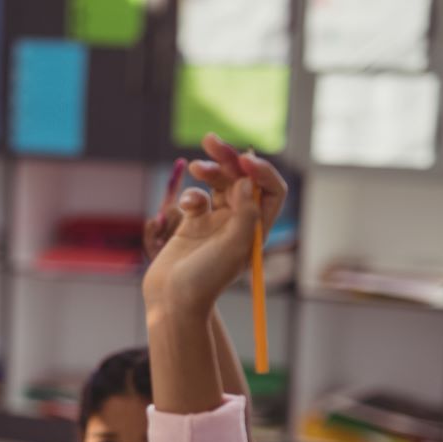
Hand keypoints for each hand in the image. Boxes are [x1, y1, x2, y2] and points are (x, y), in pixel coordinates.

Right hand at [143, 134, 286, 317]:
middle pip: (242, 180)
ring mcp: (216, 222)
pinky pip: (197, 197)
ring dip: (210, 171)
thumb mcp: (235, 246)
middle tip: (211, 141)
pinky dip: (191, 195)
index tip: (244, 162)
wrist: (172, 299)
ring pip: (218, 184)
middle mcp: (240, 223)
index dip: (261, 172)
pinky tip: (185, 207)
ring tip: (197, 165)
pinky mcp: (192, 223)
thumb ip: (246, 211)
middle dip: (229, 159)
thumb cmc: (206, 278)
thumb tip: (247, 180)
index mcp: (257, 229)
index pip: (270, 190)